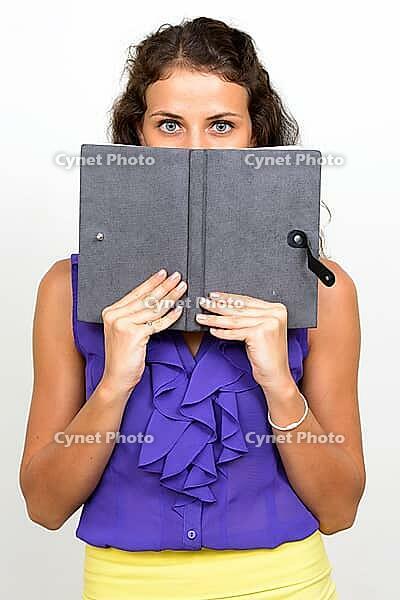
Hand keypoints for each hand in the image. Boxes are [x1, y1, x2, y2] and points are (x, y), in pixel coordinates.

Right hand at [100, 269, 185, 395]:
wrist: (117, 377)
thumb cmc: (123, 356)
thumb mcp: (125, 331)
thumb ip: (134, 315)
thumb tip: (156, 299)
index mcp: (110, 312)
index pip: (135, 293)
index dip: (151, 282)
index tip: (163, 273)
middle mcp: (115, 316)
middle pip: (145, 298)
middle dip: (164, 286)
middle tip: (177, 277)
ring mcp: (123, 325)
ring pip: (153, 309)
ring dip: (170, 297)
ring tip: (182, 288)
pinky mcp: (134, 334)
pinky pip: (157, 323)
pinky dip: (170, 316)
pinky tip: (179, 309)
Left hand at [195, 292, 293, 392]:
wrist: (275, 374)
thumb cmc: (267, 354)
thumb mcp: (260, 330)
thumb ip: (250, 316)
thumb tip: (225, 306)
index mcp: (277, 309)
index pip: (246, 300)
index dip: (228, 297)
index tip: (214, 296)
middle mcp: (275, 313)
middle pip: (239, 308)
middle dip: (218, 305)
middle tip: (203, 303)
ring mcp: (268, 323)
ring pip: (234, 320)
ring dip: (215, 319)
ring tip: (202, 317)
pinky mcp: (259, 334)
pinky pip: (235, 332)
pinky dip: (222, 332)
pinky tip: (212, 330)